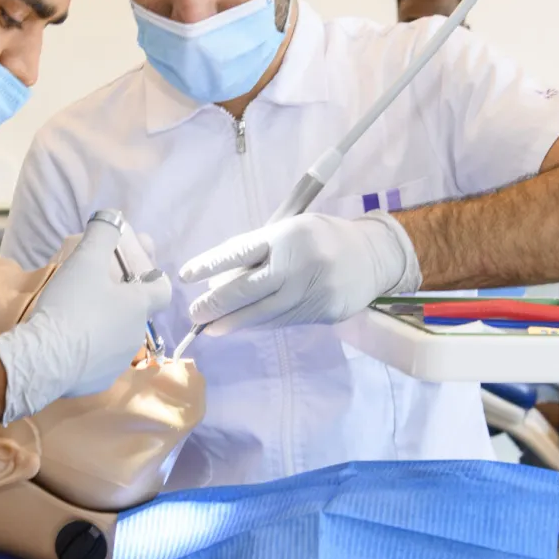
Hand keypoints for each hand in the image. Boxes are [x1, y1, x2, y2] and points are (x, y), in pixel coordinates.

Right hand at [0, 217, 171, 422]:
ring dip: (104, 324)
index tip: (132, 271)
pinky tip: (68, 340)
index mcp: (139, 305)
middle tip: (94, 288)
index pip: (162, 288)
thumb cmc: (71, 304)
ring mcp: (119, 360)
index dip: (151, 276)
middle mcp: (136, 334)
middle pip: (136, 312)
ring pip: (117, 336)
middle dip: (120, 299)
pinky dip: (88, 349)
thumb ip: (102, 233)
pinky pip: (98, 359)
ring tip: (77, 314)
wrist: (44, 359)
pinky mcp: (99, 380)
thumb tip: (113, 217)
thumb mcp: (85, 260)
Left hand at [179, 211, 421, 336]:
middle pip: (248, 290)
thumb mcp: (291, 230)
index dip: (211, 265)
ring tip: (210, 328)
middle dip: (216, 304)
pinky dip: (258, 325)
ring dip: (233, 323)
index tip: (186, 275)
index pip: (241, 251)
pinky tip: (239, 327)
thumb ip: (259, 251)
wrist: (372, 257)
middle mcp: (299, 264)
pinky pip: (282, 321)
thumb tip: (219, 279)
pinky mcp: (323, 313)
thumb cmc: (321, 238)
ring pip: (263, 313)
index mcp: (288, 235)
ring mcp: (312, 292)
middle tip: (194, 314)